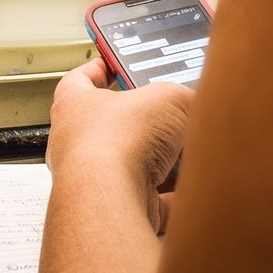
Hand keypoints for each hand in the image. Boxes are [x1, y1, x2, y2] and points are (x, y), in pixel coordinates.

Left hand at [46, 58, 192, 233]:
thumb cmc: (115, 142)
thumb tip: (198, 103)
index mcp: (74, 104)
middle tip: (172, 115)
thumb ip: (183, 97)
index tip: (116, 63)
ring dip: (163, 163)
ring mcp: (94, 180)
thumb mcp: (167, 98)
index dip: (102, 68)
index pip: (82, 79)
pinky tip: (194, 191)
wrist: (109, 198)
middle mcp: (77, 143)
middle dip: (147, 123)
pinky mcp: (115, 209)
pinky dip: (174, 199)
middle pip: (115, 127)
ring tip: (189, 152)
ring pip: (134, 167)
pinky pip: (150, 203)